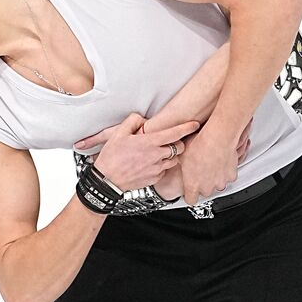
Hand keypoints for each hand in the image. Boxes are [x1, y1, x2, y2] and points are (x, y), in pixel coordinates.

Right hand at [80, 113, 199, 191]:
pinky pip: (165, 171)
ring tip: (160, 153)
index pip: (175, 133)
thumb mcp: (118, 133)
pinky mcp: (154, 179)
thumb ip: (133, 121)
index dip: (187, 127)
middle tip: (171, 141)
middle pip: (179, 148)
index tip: (194, 124)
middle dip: (178, 143)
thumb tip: (143, 120)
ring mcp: (156, 169)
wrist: (107, 180)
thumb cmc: (111, 158)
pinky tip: (152, 163)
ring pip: (174, 160)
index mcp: (150, 143)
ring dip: (171, 155)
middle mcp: (156, 156)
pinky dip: (162, 166)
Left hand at [154, 120, 250, 200]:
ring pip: (218, 185)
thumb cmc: (199, 145)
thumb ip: (181, 164)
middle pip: (205, 192)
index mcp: (192, 185)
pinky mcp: (231, 176)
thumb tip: (177, 161)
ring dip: (216, 178)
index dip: (191, 195)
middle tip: (203, 170)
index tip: (191, 191)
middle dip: (205, 184)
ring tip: (212, 163)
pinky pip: (228, 177)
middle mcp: (207, 187)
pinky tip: (222, 161)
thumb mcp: (182, 154)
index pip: (191, 200)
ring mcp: (220, 182)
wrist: (217, 138)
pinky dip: (226, 171)